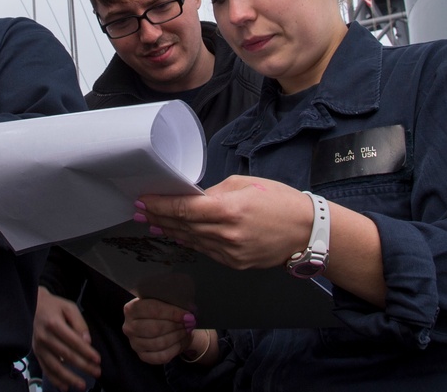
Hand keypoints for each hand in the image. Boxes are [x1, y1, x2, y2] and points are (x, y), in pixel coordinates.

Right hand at [32, 287, 100, 389]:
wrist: (34, 306)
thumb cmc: (55, 306)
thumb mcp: (69, 308)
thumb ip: (80, 323)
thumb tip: (87, 342)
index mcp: (54, 323)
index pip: (73, 341)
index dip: (86, 352)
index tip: (98, 360)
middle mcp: (45, 336)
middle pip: (66, 355)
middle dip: (83, 366)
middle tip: (97, 372)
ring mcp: (39, 346)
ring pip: (55, 366)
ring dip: (69, 378)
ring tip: (82, 385)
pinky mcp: (36, 352)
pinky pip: (45, 369)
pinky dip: (55, 380)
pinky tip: (64, 387)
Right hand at [122, 298, 191, 364]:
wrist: (160, 324)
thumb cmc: (162, 310)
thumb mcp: (163, 301)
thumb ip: (170, 303)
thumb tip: (186, 314)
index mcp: (131, 308)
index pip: (152, 309)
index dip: (171, 312)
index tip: (186, 315)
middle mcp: (129, 327)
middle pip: (155, 328)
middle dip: (175, 326)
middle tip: (189, 323)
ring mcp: (134, 343)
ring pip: (159, 343)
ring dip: (177, 336)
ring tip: (186, 330)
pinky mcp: (142, 356)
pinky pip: (161, 356)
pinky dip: (175, 349)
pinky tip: (181, 341)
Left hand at [135, 175, 312, 269]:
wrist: (307, 231)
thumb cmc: (279, 201)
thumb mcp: (245, 184)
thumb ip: (215, 192)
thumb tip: (194, 198)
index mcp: (229, 209)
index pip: (184, 209)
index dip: (160, 206)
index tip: (143, 200)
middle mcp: (227, 234)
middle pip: (183, 226)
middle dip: (158, 218)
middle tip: (139, 210)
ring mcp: (230, 252)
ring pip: (191, 241)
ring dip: (170, 231)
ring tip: (152, 222)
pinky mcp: (235, 263)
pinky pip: (205, 250)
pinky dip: (190, 241)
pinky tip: (178, 235)